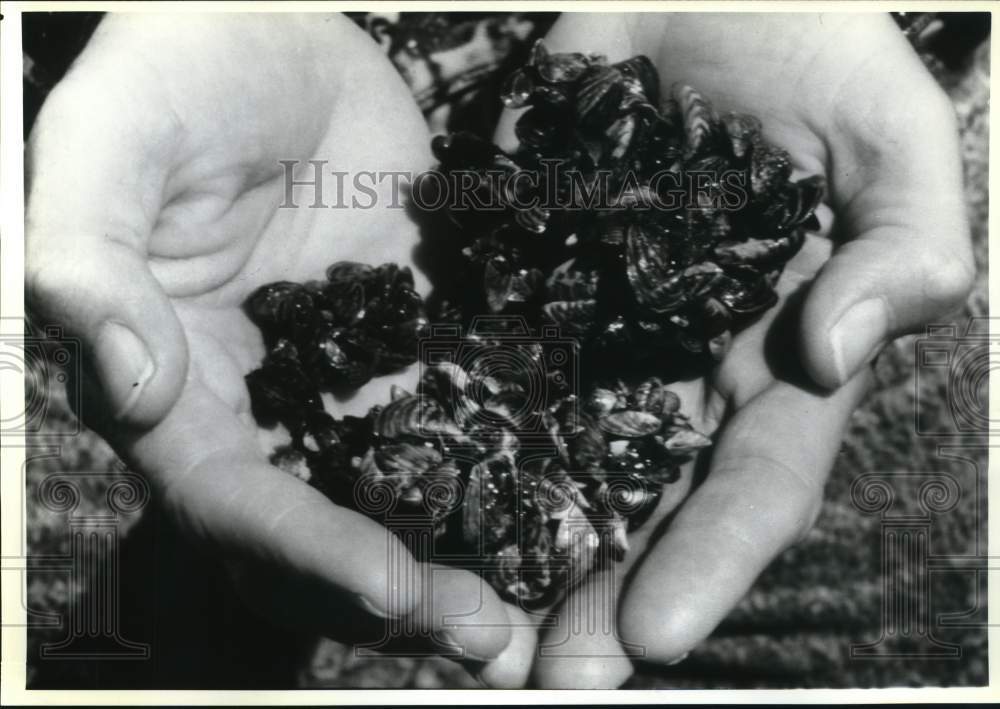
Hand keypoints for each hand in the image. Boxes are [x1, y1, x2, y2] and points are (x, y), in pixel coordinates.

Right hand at [27, 13, 512, 667]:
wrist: (287, 31)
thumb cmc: (184, 64)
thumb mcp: (115, 139)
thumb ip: (90, 255)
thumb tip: (129, 385)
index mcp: (173, 384)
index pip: (227, 499)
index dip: (298, 550)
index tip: (387, 583)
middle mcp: (259, 408)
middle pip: (315, 534)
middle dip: (392, 596)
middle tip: (488, 638)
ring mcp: (345, 382)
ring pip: (395, 502)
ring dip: (458, 565)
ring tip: (533, 620)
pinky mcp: (417, 345)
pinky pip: (460, 426)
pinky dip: (503, 481)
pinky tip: (565, 518)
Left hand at [490, 12, 973, 686]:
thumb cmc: (816, 48)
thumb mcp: (889, 139)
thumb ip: (901, 243)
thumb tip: (841, 346)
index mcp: (771, 361)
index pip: (749, 486)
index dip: (709, 564)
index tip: (653, 638)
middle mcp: (675, 371)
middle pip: (638, 505)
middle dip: (597, 596)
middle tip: (541, 680)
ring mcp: (591, 333)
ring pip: (548, 459)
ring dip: (508, 546)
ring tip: (457, 626)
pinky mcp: (519, 284)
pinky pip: (479, 366)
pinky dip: (445, 432)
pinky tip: (394, 498)